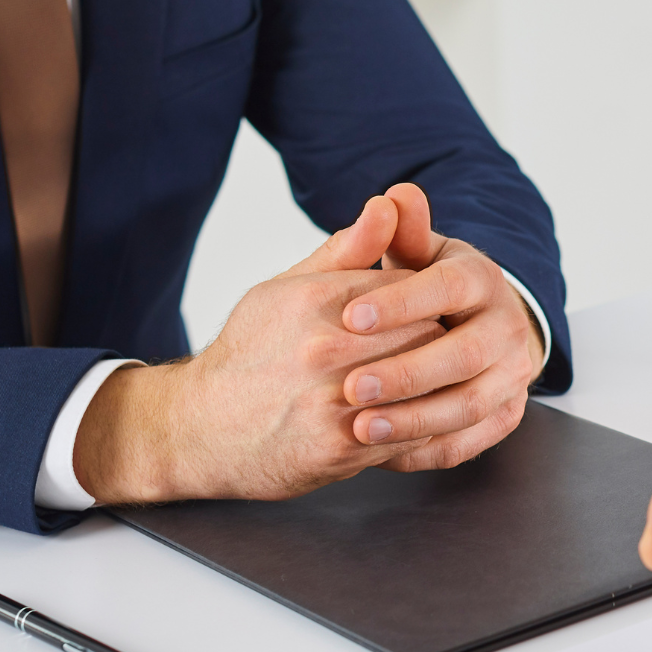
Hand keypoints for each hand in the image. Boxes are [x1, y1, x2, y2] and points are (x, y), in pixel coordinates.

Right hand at [72, 196, 445, 503]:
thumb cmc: (250, 351)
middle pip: (426, 336)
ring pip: (422, 387)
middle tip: (450, 348)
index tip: (435, 309)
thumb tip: (389, 203)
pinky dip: (421, 427)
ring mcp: (334, 402)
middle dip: (440, 343)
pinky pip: (408, 435)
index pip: (411, 289)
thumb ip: (346, 250)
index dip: (429, 301)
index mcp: (319, 300)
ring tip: (438, 383)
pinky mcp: (340, 448)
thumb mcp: (288, 288)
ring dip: (436, 387)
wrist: (201, 428)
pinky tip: (417, 418)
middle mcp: (327, 348)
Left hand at [333, 183, 546, 470]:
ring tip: (361, 428)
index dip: (401, 303)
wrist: (482, 326)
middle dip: (405, 373)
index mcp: (482, 280)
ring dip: (415, 420)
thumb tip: (395, 196)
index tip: (350, 318)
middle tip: (350, 386)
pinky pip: (470, 441)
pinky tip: (383, 453)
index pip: (447, 288)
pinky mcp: (507, 414)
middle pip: (463, 354)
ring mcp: (512, 376)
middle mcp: (507, 328)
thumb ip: (401, 232)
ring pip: (469, 404)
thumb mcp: (419, 254)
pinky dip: (428, 449)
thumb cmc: (432, 289)